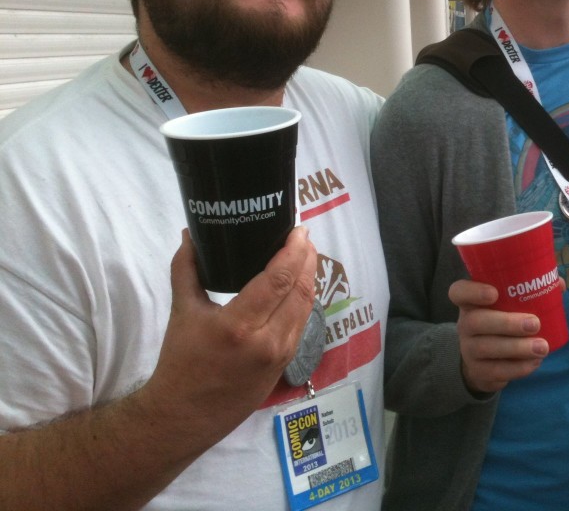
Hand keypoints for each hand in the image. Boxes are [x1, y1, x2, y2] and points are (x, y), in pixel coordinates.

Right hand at [141, 227, 317, 444]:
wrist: (185, 416)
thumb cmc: (181, 362)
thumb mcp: (182, 312)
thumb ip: (186, 269)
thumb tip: (191, 235)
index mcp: (239, 326)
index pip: (279, 280)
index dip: (294, 251)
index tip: (298, 230)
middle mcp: (267, 341)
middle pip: (300, 290)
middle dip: (307, 258)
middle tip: (303, 236)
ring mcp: (281, 355)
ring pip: (306, 307)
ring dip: (310, 277)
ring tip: (305, 253)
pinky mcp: (286, 364)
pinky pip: (302, 323)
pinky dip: (304, 299)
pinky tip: (300, 283)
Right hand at [448, 279, 548, 393]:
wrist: (484, 361)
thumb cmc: (502, 322)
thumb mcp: (509, 305)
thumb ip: (530, 290)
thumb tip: (559, 284)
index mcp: (471, 302)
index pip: (458, 292)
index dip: (472, 291)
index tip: (494, 293)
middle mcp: (465, 324)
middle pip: (475, 321)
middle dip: (507, 323)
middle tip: (534, 323)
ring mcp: (469, 349)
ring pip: (487, 348)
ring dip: (517, 348)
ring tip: (542, 347)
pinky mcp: (479, 371)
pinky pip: (497, 370)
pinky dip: (518, 368)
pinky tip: (535, 362)